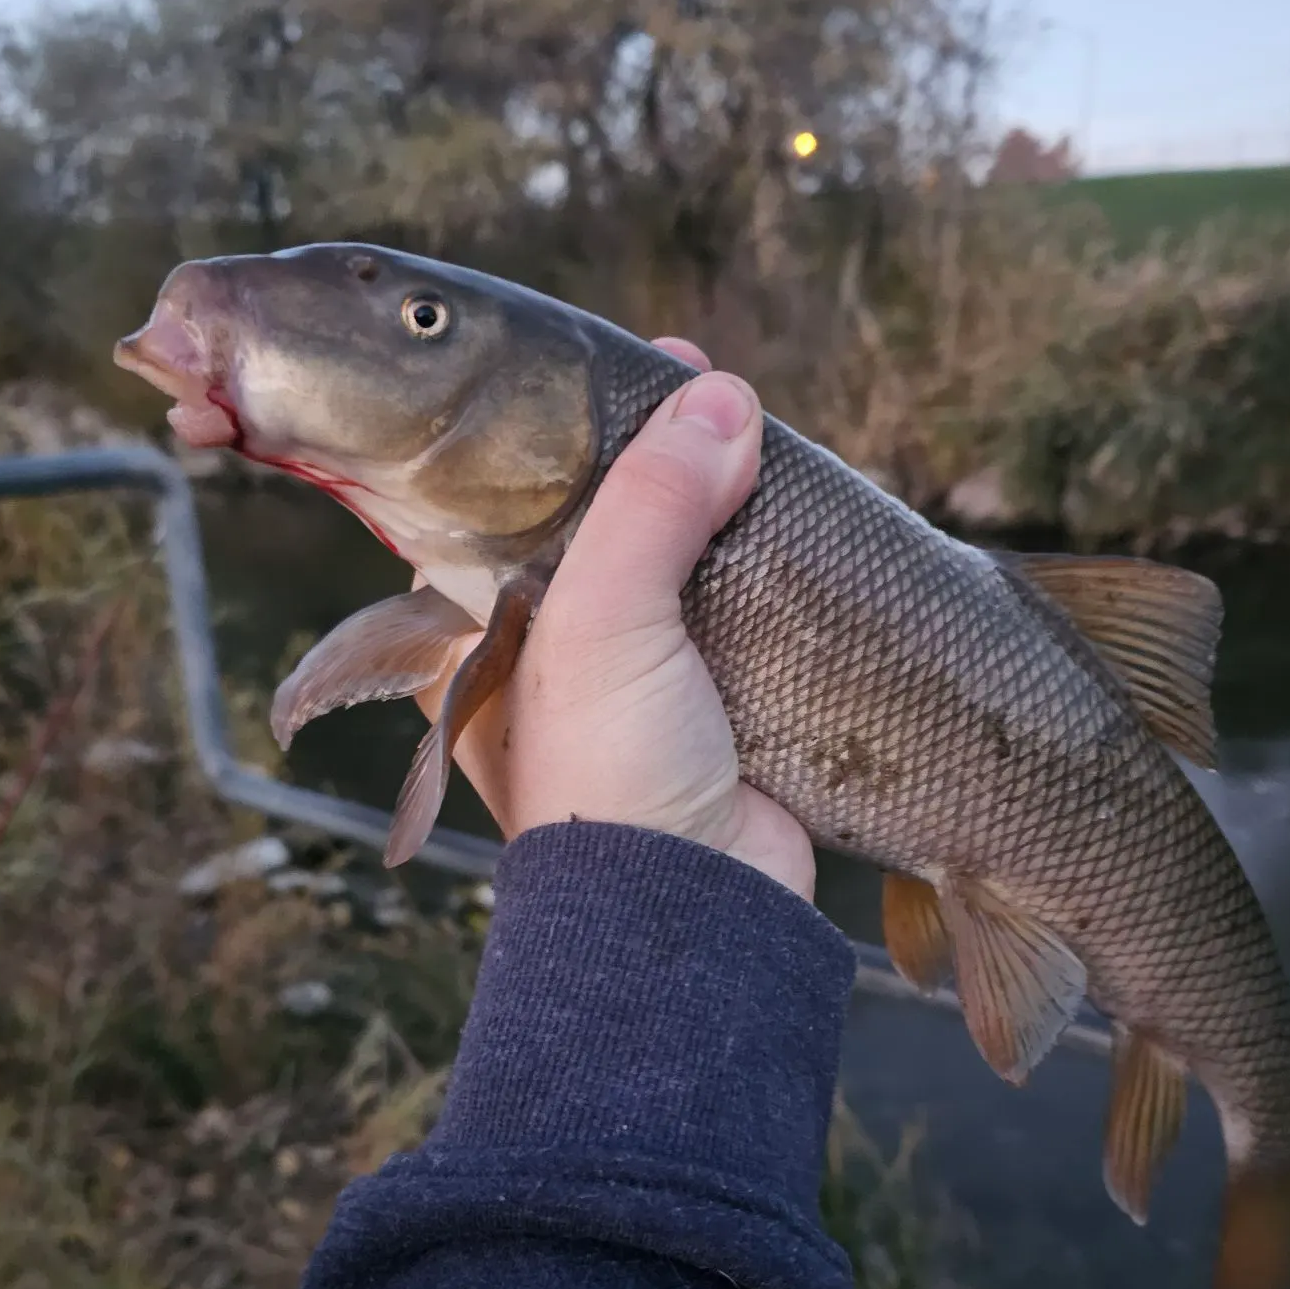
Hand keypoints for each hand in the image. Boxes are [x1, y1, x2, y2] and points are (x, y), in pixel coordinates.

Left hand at [413, 339, 816, 900]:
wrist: (694, 919)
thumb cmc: (606, 781)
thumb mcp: (602, 624)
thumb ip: (650, 505)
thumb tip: (720, 401)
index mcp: (493, 627)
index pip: (517, 494)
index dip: (567, 425)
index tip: (631, 370)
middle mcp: (562, 647)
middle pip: (610, 516)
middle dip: (658, 448)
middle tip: (708, 384)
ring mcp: (647, 677)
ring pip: (685, 556)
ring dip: (722, 497)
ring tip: (756, 428)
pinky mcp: (724, 702)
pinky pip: (748, 607)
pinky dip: (770, 559)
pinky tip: (797, 512)